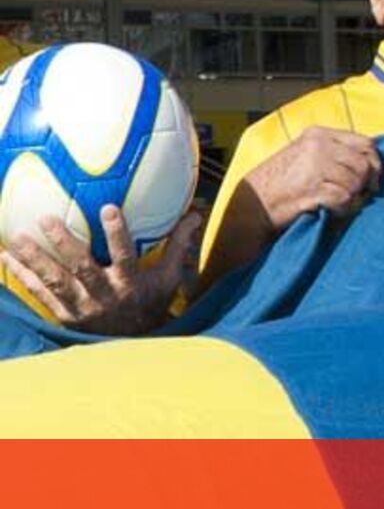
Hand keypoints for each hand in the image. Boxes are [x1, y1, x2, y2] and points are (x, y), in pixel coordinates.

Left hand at [0, 206, 202, 334]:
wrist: (130, 346)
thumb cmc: (150, 306)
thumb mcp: (167, 279)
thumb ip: (177, 246)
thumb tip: (195, 214)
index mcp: (130, 284)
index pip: (125, 256)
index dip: (117, 234)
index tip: (108, 208)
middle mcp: (104, 295)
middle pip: (82, 268)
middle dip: (65, 244)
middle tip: (47, 219)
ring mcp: (81, 307)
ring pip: (56, 281)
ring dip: (36, 259)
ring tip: (19, 237)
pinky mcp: (63, 315)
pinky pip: (41, 293)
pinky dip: (23, 275)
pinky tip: (7, 256)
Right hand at [244, 126, 382, 232]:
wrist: (250, 205)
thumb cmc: (279, 183)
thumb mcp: (304, 155)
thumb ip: (333, 152)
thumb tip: (370, 163)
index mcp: (317, 134)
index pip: (364, 143)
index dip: (375, 163)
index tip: (374, 179)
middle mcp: (318, 146)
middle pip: (363, 164)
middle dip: (366, 183)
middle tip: (360, 196)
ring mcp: (315, 166)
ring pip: (356, 182)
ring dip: (354, 197)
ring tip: (341, 203)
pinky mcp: (313, 189)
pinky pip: (345, 199)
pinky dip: (344, 209)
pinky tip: (332, 210)